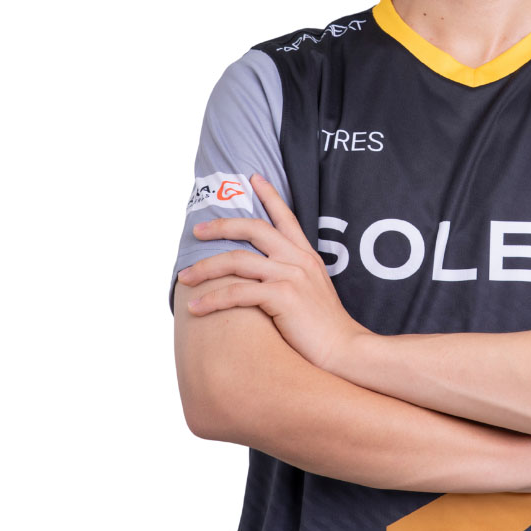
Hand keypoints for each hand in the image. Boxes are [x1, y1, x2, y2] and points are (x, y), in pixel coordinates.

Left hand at [177, 174, 370, 371]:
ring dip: (205, 268)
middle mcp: (299, 260)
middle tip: (197, 230)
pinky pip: (237, 293)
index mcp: (307, 256)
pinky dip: (212, 299)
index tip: (253, 179)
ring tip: (185, 278)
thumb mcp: (312, 293)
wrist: (344, 351)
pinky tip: (195, 308)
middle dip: (222, 226)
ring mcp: (291, 276)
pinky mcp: (283, 297)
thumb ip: (293, 278)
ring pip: (237, 260)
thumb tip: (266, 278)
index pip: (286, 218)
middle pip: (254, 229)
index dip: (269, 196)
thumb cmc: (325, 329)